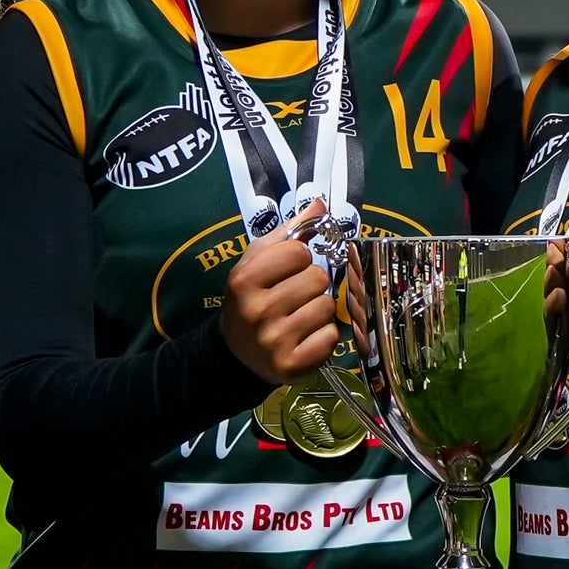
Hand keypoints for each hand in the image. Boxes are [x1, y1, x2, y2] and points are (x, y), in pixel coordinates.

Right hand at [219, 208, 342, 383]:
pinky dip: (324, 335)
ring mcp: (274, 340)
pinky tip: (305, 337)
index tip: (289, 269)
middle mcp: (257, 310)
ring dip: (320, 309)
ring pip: (327, 306)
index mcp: (244, 280)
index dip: (300, 257)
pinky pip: (331, 336)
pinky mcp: (291, 364)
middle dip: (312, 284)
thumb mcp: (258, 262)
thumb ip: (289, 231)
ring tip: (300, 316)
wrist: (236, 354)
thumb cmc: (252, 299)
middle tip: (295, 296)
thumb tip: (320, 203)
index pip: (299, 251)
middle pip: (317, 278)